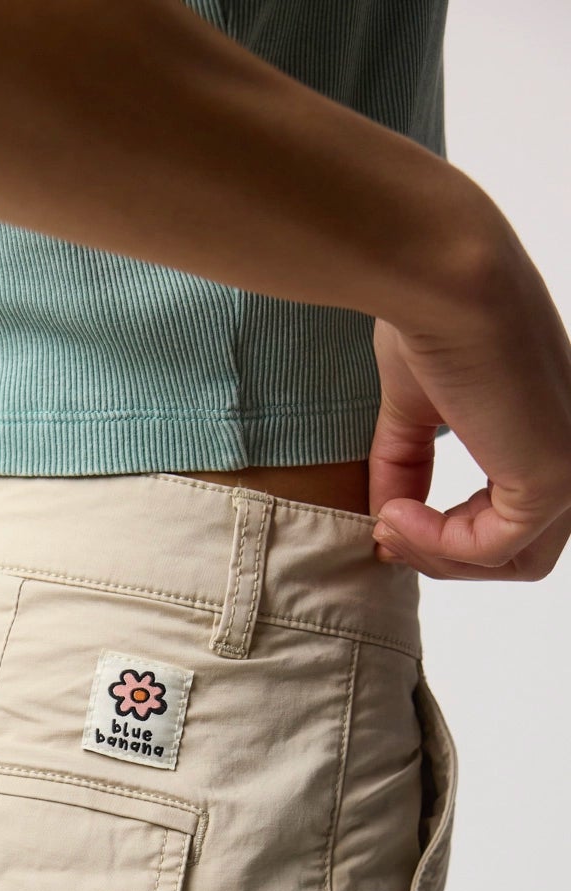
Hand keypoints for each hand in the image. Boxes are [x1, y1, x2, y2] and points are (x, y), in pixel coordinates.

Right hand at [368, 223, 570, 579]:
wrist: (441, 278)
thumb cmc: (430, 316)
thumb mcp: (415, 410)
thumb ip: (408, 467)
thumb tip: (390, 523)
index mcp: (551, 423)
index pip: (519, 513)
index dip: (452, 537)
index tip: (390, 522)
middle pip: (525, 551)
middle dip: (449, 558)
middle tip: (390, 536)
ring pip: (516, 559)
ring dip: (440, 557)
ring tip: (389, 523)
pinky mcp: (554, 477)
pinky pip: (492, 549)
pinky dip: (437, 545)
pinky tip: (396, 513)